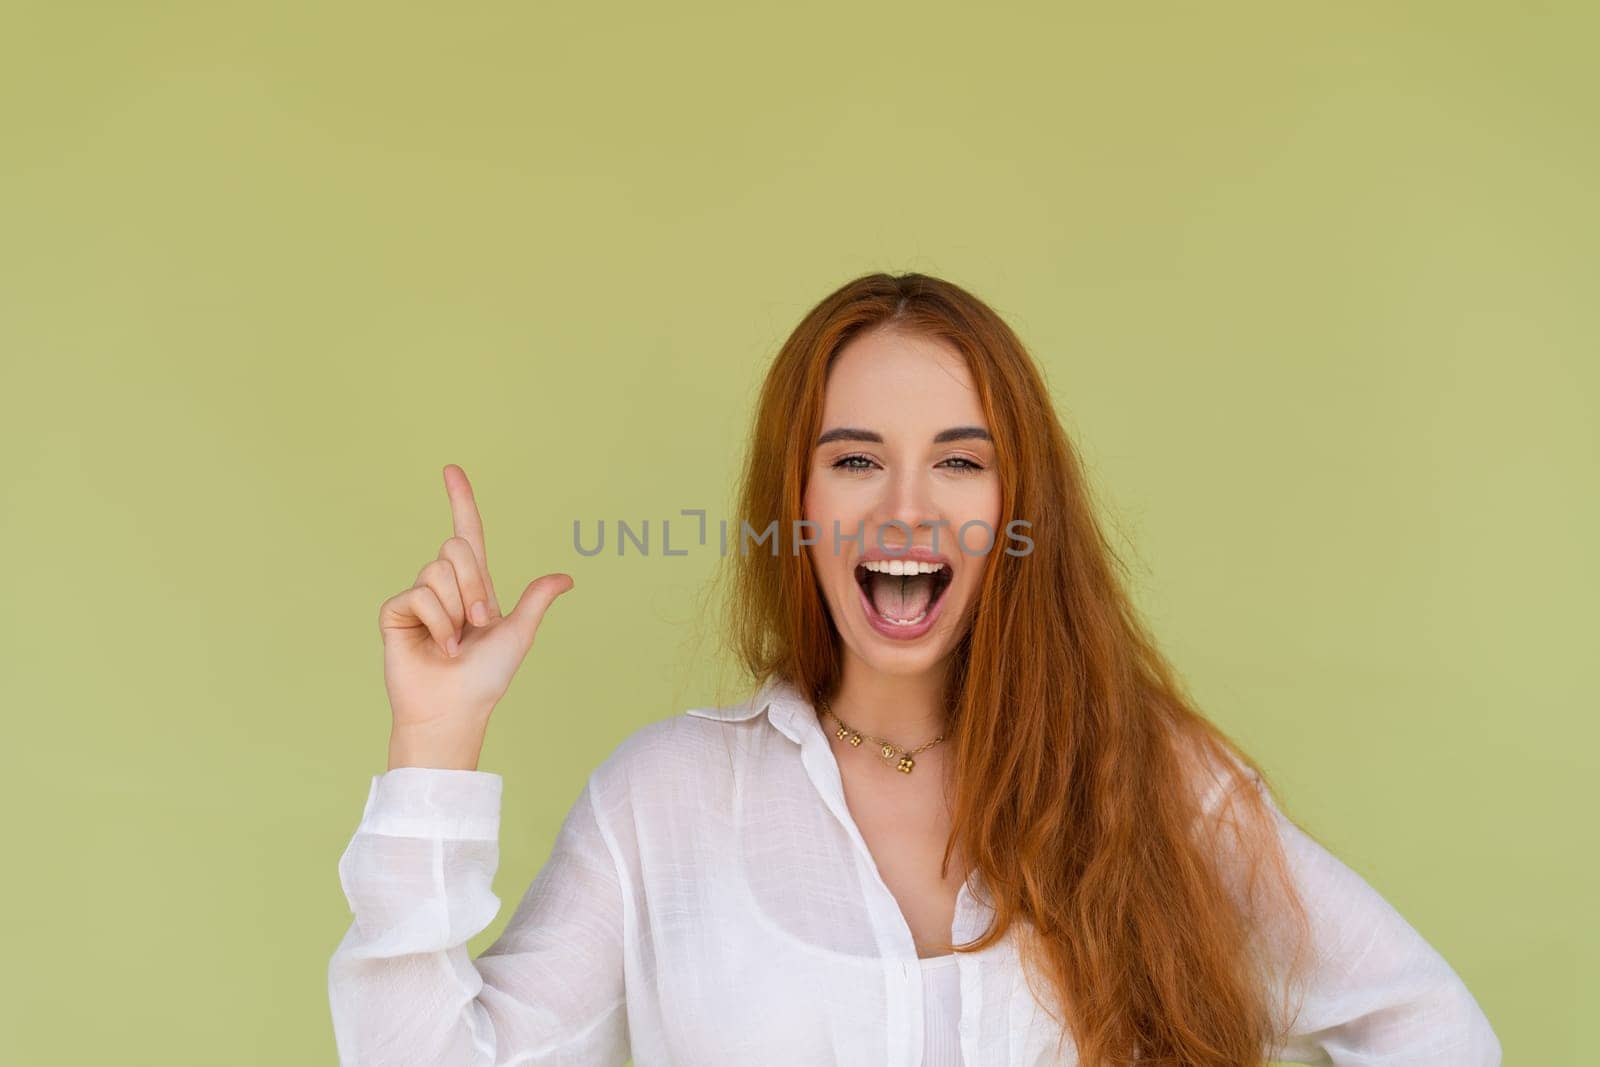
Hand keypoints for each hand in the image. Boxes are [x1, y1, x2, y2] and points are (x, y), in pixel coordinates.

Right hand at [377, 464, 573, 769]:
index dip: (460, 500)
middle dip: (475, 584)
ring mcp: (418, 599)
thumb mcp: (518, 634)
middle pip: (456, 547)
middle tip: (479, 623)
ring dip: (456, 610)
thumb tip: (566, 577)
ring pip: (437, 570)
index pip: (467, 534)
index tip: (451, 469)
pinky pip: (417, 594)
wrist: (456, 710)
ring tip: (455, 642)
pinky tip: (437, 648)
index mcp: (474, 586)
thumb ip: (536, 600)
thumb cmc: (486, 678)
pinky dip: (436, 621)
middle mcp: (444, 587)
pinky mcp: (395, 613)